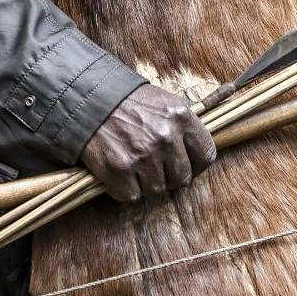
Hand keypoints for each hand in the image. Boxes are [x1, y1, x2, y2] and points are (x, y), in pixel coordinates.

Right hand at [79, 83, 217, 204]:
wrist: (90, 100)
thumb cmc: (130, 102)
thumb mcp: (165, 102)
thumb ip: (183, 126)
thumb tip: (196, 153)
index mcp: (181, 117)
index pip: (206, 156)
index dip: (197, 166)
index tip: (187, 166)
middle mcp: (165, 137)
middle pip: (182, 179)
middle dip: (170, 177)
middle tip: (155, 166)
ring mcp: (143, 155)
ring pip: (157, 189)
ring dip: (146, 182)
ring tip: (134, 162)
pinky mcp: (120, 169)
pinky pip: (132, 195)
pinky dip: (125, 188)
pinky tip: (120, 170)